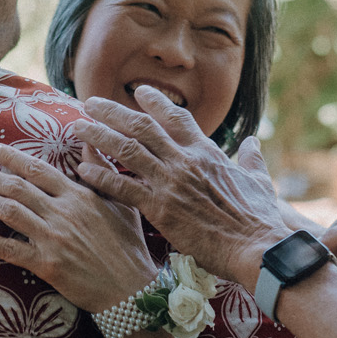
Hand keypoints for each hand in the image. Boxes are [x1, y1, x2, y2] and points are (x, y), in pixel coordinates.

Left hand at [0, 145, 158, 312]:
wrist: (132, 289)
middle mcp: (63, 212)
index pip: (38, 169)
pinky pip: (12, 250)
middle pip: (16, 187)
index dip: (12, 157)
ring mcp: (54, 238)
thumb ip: (101, 170)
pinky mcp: (48, 265)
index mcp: (79, 195)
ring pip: (10, 212)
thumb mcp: (121, 203)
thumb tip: (89, 140)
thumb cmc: (129, 246)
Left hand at [73, 92, 299, 288]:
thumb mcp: (258, 182)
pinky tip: (82, 171)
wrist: (256, 246)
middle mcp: (185, 160)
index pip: (177, 117)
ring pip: (127, 150)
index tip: (138, 91)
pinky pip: (122, 187)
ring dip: (99, 136)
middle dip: (113, 112)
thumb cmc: (259, 219)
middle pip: (142, 127)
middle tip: (90, 102)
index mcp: (207, 152)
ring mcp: (170, 183)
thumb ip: (252, 159)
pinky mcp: (160, 209)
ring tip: (77, 127)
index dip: (156, 102)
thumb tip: (253, 143)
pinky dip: (101, 177)